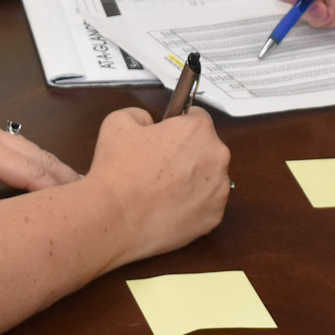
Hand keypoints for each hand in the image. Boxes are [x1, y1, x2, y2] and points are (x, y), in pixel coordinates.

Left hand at [0, 74, 79, 210]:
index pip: (28, 172)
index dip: (56, 192)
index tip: (84, 209)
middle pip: (38, 156)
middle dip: (66, 177)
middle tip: (96, 200)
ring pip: (29, 148)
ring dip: (53, 167)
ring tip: (76, 188)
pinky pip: (16, 145)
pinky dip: (36, 159)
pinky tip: (37, 171)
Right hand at [84, 107, 229, 265]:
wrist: (115, 220)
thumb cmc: (118, 173)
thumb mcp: (119, 122)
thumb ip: (142, 115)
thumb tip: (149, 124)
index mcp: (197, 130)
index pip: (197, 118)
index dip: (178, 126)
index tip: (167, 138)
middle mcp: (216, 157)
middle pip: (206, 149)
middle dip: (187, 154)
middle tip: (159, 166)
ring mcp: (218, 190)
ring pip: (209, 179)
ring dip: (192, 180)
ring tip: (162, 190)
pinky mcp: (214, 217)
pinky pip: (206, 205)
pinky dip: (192, 206)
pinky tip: (168, 207)